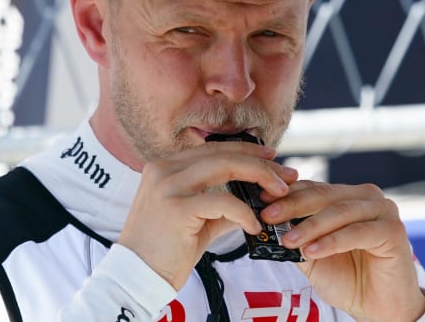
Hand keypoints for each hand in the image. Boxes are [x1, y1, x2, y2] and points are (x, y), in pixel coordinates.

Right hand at [118, 141, 296, 288]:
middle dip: (261, 164)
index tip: (273, 160)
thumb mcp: (197, 219)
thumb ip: (223, 204)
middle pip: (224, 154)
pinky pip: (223, 201)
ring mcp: (168, 186)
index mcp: (166, 166)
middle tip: (286, 176)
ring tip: (280, 194)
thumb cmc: (166, 250)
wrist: (137, 277)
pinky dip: (244, 212)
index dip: (247, 151)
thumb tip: (257, 197)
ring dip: (260, 178)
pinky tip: (254, 225)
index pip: (214, 149)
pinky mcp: (176, 208)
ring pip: (225, 167)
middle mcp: (164, 169)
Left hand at [260, 180, 424, 321]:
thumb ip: (296, 237)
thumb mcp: (313, 256)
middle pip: (324, 195)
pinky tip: (312, 251)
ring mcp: (383, 211)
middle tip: (268, 216)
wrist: (379, 307)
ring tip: (287, 240)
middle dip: (293, 206)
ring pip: (339, 211)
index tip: (261, 201)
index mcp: (349, 197)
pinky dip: (331, 241)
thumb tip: (267, 224)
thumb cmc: (349, 279)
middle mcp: (367, 197)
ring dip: (310, 226)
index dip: (287, 194)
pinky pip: (357, 232)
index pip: (314, 188)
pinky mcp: (393, 230)